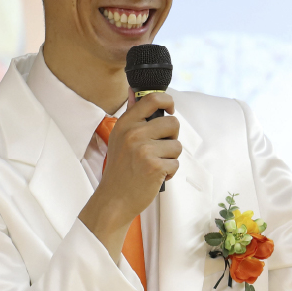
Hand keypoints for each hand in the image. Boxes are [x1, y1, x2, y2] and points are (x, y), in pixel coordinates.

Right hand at [78, 92, 181, 259]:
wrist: (114, 199)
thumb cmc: (120, 169)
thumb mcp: (119, 137)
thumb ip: (130, 114)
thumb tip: (134, 91)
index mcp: (126, 123)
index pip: (152, 99)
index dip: (168, 101)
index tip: (170, 110)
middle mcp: (134, 133)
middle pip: (173, 123)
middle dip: (172, 137)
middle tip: (161, 148)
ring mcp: (144, 150)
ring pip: (177, 145)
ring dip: (170, 157)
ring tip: (155, 164)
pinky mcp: (155, 166)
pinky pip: (176, 163)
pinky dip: (170, 172)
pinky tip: (155, 176)